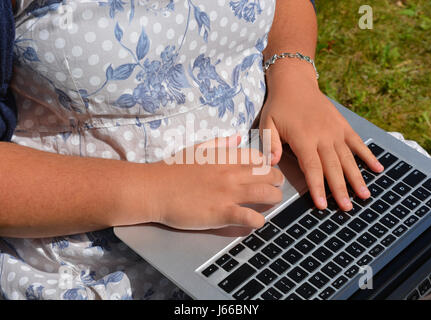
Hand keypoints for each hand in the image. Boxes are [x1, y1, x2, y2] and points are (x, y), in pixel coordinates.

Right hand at [147, 136, 283, 229]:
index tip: (266, 171)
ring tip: (273, 202)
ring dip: (274, 198)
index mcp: (225, 157)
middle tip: (275, 187)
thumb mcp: (196, 149)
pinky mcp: (220, 213)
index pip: (258, 158)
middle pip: (268, 175)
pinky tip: (257, 221)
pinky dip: (258, 220)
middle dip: (277, 181)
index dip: (267, 164)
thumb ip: (219, 143)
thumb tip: (237, 138)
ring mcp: (227, 194)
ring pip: (266, 194)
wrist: (153, 189)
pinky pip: (250, 217)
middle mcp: (231, 174)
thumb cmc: (171, 169)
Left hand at [259, 62, 383, 210]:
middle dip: (340, 189)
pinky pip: (357, 142)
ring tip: (364, 196)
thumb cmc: (279, 106)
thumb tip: (273, 163)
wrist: (295, 82)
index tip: (323, 205)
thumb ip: (271, 144)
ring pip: (348, 158)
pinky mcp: (343, 125)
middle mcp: (323, 136)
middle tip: (347, 208)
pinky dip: (367, 155)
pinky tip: (377, 169)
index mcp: (303, 138)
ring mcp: (335, 130)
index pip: (313, 168)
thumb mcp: (267, 123)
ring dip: (356, 178)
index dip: (318, 188)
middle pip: (333, 167)